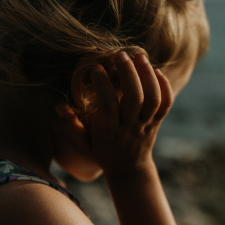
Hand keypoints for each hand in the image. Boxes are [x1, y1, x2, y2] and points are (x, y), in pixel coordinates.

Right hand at [55, 51, 172, 176]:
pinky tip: (157, 71)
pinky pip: (166, 105)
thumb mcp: (81, 144)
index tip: (95, 68)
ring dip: (148, 76)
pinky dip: (164, 87)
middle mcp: (129, 127)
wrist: (128, 169)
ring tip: (140, 57)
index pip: (107, 105)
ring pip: (153, 100)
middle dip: (129, 74)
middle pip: (134, 99)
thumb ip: (69, 126)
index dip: (102, 85)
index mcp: (109, 131)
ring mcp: (146, 124)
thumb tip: (58, 106)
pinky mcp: (157, 122)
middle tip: (120, 55)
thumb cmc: (101, 152)